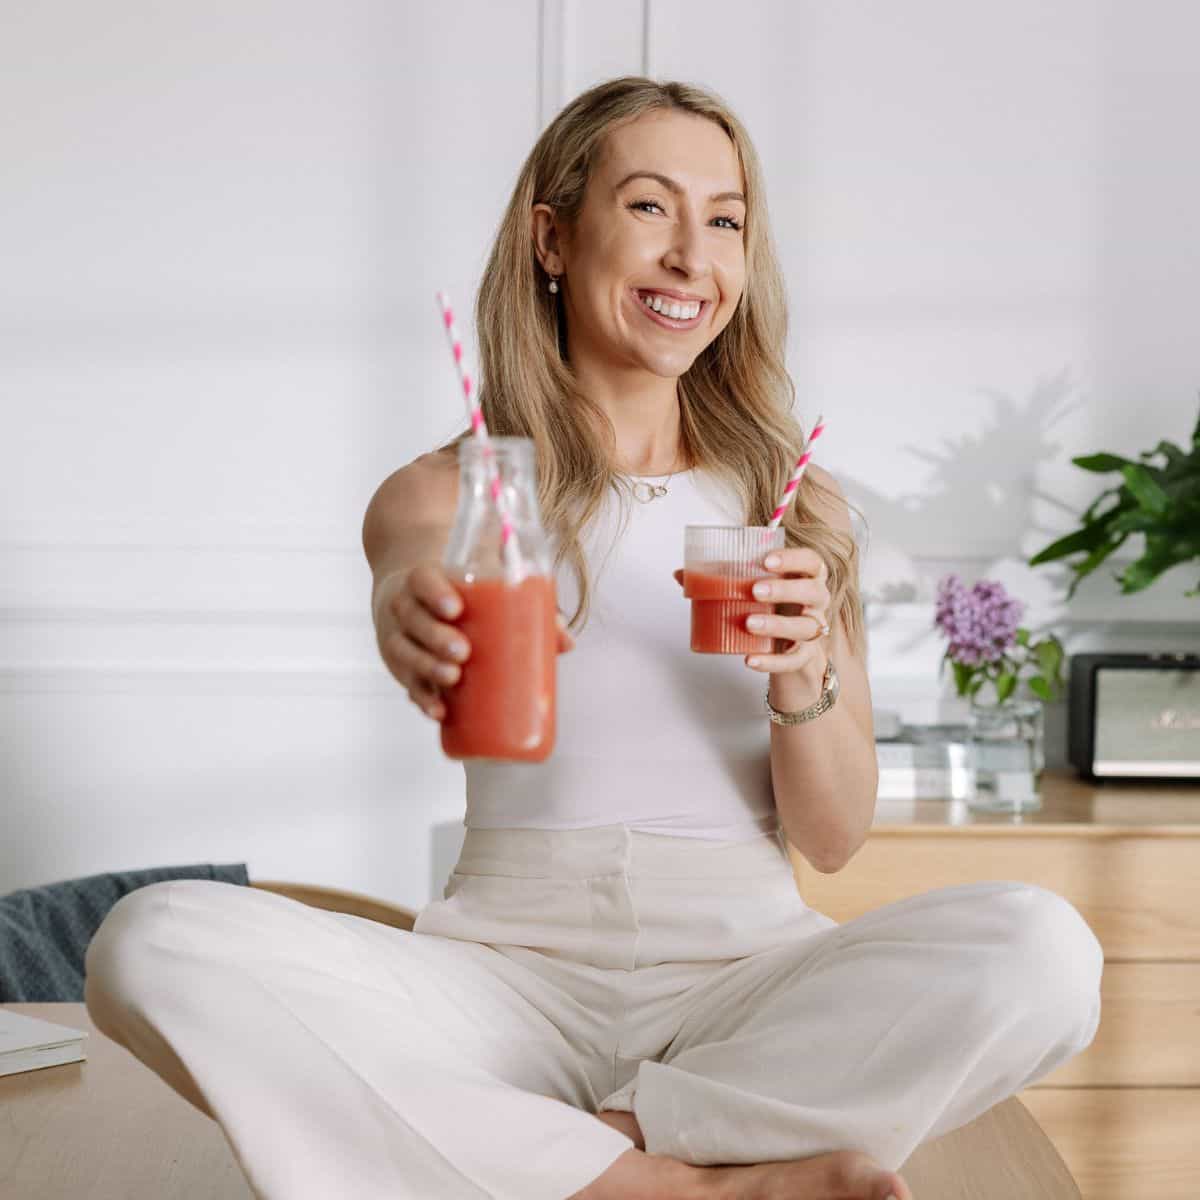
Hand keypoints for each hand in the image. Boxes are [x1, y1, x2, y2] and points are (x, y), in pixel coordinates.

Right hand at [377, 564, 574, 721]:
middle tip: (464, 652)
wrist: (417, 601)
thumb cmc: (462, 595)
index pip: (421, 580)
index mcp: (426, 581)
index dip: (434, 593)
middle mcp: (406, 607)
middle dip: (435, 637)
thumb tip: (566, 643)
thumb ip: (526, 608)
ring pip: (403, 651)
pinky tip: (439, 710)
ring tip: (453, 679)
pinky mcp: (402, 668)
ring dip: (426, 668)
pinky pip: (406, 683)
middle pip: (412, 619)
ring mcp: (400, 638)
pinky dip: (422, 697)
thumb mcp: (486, 590)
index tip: (456, 609)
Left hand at [673, 546, 831, 675]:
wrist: (789, 649)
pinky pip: (793, 660)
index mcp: (805, 578)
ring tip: (749, 623)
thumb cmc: (771, 608)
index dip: (793, 559)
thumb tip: (680, 574)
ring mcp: (812, 630)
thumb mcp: (750, 590)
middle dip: (785, 589)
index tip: (767, 560)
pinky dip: (772, 662)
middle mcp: (816, 602)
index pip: (812, 561)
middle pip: (814, 592)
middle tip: (755, 590)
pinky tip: (750, 659)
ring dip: (777, 624)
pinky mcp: (804, 657)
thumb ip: (721, 578)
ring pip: (806, 627)